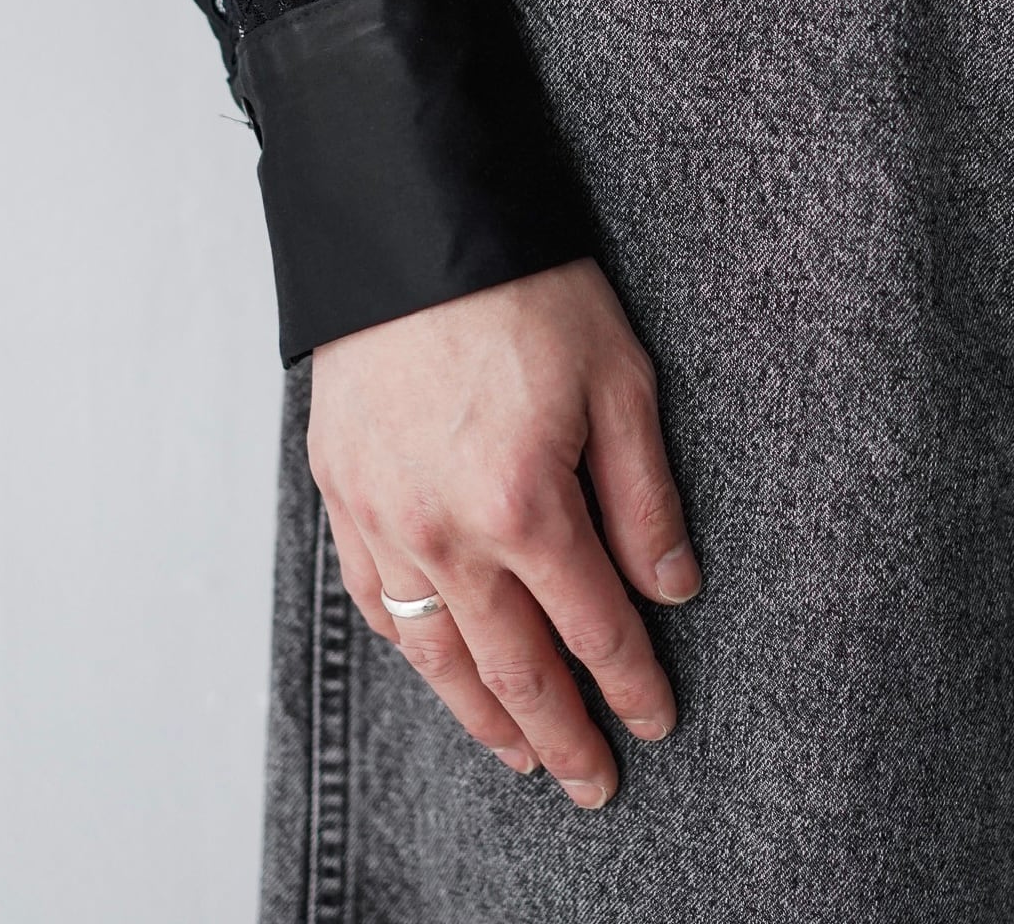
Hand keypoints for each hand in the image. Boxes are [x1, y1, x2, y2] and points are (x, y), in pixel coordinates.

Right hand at [306, 255, 701, 810]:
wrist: (410, 232)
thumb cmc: (524, 292)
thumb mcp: (619, 378)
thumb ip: (645, 496)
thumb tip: (671, 588)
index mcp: (527, 504)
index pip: (594, 629)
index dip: (632, 686)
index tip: (656, 721)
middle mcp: (448, 533)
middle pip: (516, 667)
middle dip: (564, 735)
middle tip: (593, 782)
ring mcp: (385, 519)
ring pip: (438, 653)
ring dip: (482, 716)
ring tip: (520, 755)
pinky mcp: (343, 493)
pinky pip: (375, 601)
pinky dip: (412, 649)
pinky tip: (436, 667)